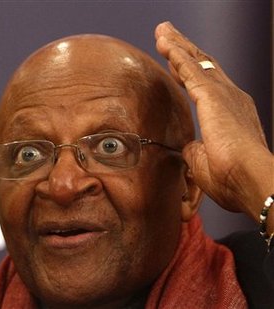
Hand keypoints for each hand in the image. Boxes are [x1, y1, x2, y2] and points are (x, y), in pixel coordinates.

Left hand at [154, 21, 272, 221]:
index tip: (174, 62)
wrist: (249, 179)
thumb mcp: (204, 163)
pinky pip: (189, 68)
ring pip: (195, 61)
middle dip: (183, 49)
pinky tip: (164, 42)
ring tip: (162, 31)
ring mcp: (222, 93)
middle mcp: (229, 98)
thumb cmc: (231, 178)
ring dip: (177, 45)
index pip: (204, 85)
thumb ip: (195, 151)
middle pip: (202, 66)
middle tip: (167, 34)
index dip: (187, 71)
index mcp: (228, 113)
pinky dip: (175, 53)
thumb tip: (187, 147)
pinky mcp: (212, 95)